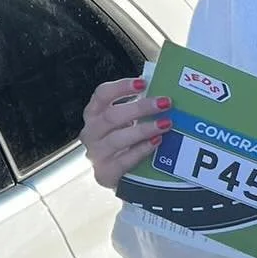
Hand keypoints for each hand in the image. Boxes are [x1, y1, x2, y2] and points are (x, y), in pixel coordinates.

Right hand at [81, 76, 173, 190]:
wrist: (116, 175)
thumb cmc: (122, 140)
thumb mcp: (124, 121)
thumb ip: (136, 106)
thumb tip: (160, 88)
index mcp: (93, 114)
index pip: (102, 95)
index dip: (121, 87)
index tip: (143, 82)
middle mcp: (90, 132)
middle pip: (111, 116)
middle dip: (140, 108)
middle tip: (164, 103)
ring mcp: (96, 154)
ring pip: (118, 139)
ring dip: (144, 129)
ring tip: (166, 124)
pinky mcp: (105, 173)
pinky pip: (124, 160)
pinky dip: (142, 150)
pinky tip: (157, 142)